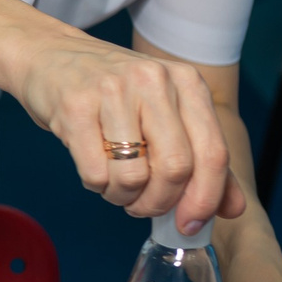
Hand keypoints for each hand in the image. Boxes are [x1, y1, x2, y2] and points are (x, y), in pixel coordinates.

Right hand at [14, 38, 247, 231]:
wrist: (49, 56)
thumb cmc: (112, 92)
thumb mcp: (165, 112)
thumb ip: (202, 158)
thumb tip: (232, 209)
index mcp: (186, 82)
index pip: (212, 153)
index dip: (205, 199)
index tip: (189, 224)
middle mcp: (153, 80)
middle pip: (176, 168)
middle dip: (160, 203)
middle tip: (144, 207)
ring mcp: (112, 90)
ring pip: (135, 176)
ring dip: (124, 197)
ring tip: (116, 185)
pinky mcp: (75, 106)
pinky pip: (96, 173)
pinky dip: (97, 186)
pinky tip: (95, 170)